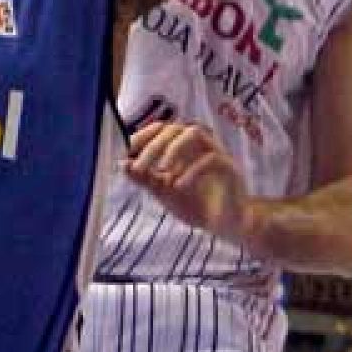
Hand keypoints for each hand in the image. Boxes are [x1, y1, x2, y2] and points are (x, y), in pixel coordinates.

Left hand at [126, 121, 251, 242]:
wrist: (226, 223)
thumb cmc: (196, 204)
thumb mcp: (164, 193)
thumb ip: (145, 179)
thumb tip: (122, 164)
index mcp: (182, 146)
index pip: (160, 129)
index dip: (141, 136)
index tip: (124, 151)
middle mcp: (199, 143)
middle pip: (174, 128)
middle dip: (153, 146)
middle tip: (139, 167)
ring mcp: (216, 152)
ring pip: (195, 133)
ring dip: (174, 149)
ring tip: (161, 171)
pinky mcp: (230, 166)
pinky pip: (211, 157)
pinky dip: (191, 170)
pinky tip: (179, 186)